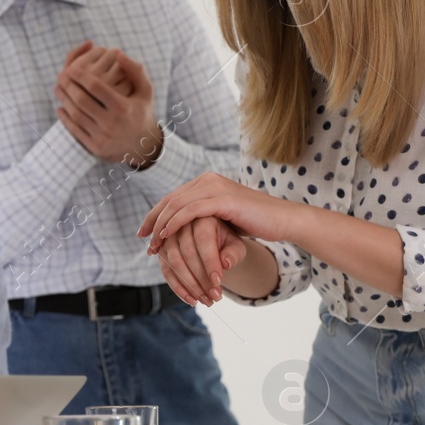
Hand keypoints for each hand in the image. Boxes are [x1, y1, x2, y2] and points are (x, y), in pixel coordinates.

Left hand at [54, 42, 162, 166]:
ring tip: (58, 88)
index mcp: (123, 107)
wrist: (142, 145)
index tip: (71, 68)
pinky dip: (64, 118)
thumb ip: (135, 71)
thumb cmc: (141, 111)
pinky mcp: (95, 147)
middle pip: (82, 100)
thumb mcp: (145, 91)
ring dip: (64, 100)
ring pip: (76, 115)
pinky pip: (74, 130)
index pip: (96, 88)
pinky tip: (60, 107)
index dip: (81, 76)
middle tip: (60, 76)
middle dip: (68, 86)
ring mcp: (102, 136)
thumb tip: (119, 54)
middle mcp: (112, 123)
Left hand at [138, 172, 305, 251]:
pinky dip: (175, 223)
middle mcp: (208, 180)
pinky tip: (166, 235)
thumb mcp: (221, 216)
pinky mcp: (223, 199)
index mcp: (206, 181)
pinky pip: (190, 210)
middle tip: (142, 239)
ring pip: (177, 205)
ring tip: (153, 244)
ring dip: (161, 226)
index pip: (172, 197)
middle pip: (169, 199)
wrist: (282, 220)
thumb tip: (180, 226)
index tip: (142, 233)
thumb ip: (202, 216)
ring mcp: (215, 187)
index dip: (154, 214)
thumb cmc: (254, 222)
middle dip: (153, 220)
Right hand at [154, 216, 247, 305]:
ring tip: (206, 301)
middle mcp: (181, 224)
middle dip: (201, 279)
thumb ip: (233, 253)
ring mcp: (168, 238)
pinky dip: (178, 288)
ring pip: (174, 263)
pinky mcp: (161, 251)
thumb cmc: (226, 243)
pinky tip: (191, 300)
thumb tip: (225, 264)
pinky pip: (166, 271)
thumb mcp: (236, 245)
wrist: (212, 240)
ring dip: (190, 286)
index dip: (210, 263)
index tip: (219, 283)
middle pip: (187, 254)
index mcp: (202, 217)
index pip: (203, 240)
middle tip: (215, 298)